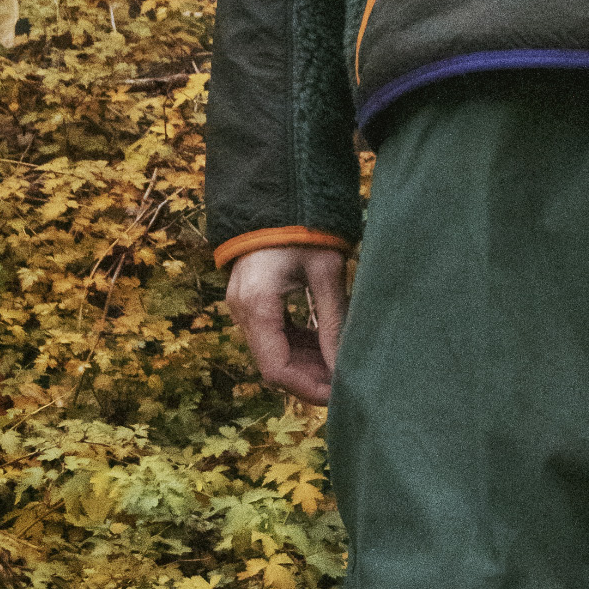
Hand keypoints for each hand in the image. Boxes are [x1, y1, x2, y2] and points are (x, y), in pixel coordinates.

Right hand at [227, 242, 349, 403]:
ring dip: (305, 362)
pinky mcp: (251, 299)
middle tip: (346, 383)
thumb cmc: (303, 227)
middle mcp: (242, 309)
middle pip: (273, 363)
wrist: (276, 193)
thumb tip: (344, 365)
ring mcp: (243, 304)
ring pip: (273, 350)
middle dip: (309, 378)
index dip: (308, 388)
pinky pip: (272, 333)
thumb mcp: (326, 271)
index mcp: (257, 304)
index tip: (339, 394)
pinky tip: (325, 345)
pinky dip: (297, 344)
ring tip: (340, 365)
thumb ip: (334, 320)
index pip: (277, 368)